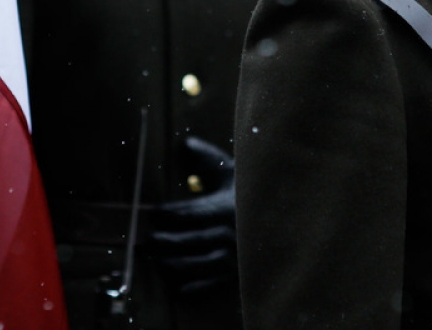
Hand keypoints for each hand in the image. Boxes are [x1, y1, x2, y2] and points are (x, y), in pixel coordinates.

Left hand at [151, 136, 236, 293]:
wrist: (284, 219)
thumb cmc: (249, 194)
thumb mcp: (232, 174)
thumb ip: (207, 159)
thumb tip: (186, 144)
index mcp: (226, 207)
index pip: (189, 213)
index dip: (168, 215)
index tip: (153, 214)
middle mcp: (231, 233)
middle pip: (190, 240)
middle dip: (164, 242)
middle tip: (146, 240)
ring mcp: (235, 257)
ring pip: (198, 265)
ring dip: (174, 264)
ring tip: (157, 260)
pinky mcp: (237, 275)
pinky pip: (212, 285)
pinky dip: (193, 287)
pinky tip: (177, 287)